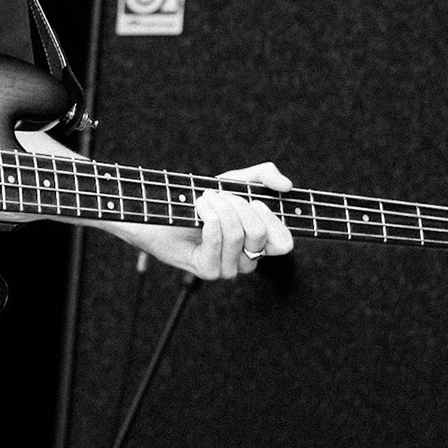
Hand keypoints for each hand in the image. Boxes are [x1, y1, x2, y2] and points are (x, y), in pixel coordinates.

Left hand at [112, 161, 294, 280]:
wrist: (161, 209)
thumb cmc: (198, 198)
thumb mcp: (235, 181)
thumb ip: (263, 177)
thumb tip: (287, 186)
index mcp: (258, 243)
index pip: (283, 244)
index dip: (273, 220)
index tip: (255, 200)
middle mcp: (247, 260)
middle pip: (260, 235)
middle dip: (239, 206)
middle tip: (220, 196)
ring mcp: (228, 268)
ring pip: (238, 235)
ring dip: (219, 208)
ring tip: (204, 199)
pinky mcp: (207, 270)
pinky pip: (217, 240)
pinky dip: (208, 217)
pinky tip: (198, 209)